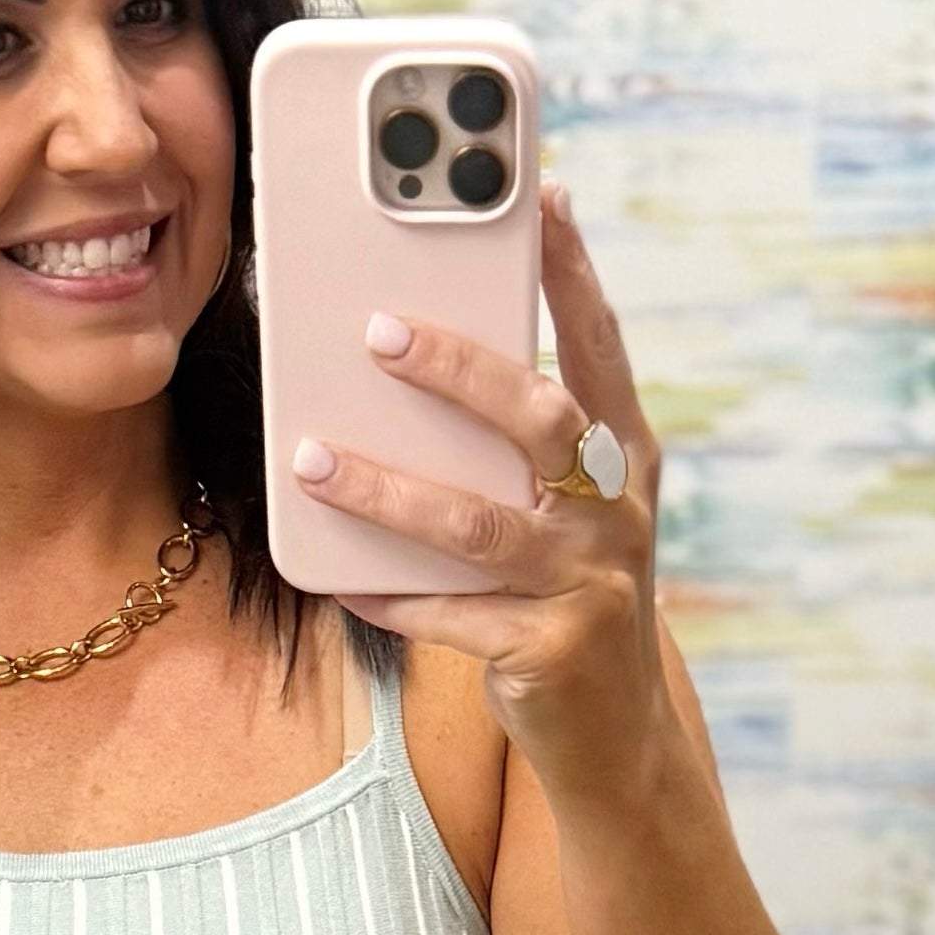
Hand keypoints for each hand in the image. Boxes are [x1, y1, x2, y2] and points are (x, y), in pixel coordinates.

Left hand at [285, 182, 665, 781]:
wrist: (616, 739)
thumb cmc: (570, 597)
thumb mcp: (567, 511)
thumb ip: (520, 446)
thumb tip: (413, 356)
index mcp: (625, 458)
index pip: (600, 347)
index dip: (574, 272)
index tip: (543, 196)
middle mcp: (616, 513)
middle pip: (538, 420)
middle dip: (459, 370)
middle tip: (378, 332)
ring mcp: (587, 586)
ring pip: (477, 524)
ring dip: (386, 490)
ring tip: (309, 459)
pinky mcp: (545, 653)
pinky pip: (448, 616)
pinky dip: (387, 595)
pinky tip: (334, 575)